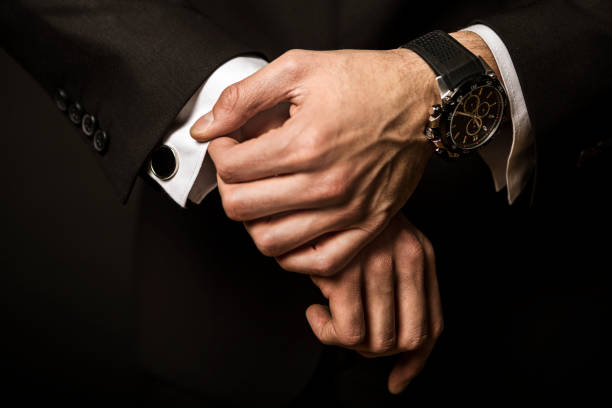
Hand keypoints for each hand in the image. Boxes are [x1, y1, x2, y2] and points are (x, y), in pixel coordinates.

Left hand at [191, 48, 437, 275]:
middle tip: (240, 170)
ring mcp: (348, 210)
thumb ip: (244, 98)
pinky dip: (293, 254)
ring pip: (271, 242)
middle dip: (229, 186)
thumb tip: (206, 128)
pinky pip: (319, 262)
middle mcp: (325, 184)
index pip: (231, 169)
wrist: (422, 99)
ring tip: (263, 198)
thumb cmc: (366, 81)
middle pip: (242, 208)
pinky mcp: (369, 225)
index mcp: (304, 143)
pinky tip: (289, 228)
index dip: (220, 152)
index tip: (230, 142)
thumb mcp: (299, 68)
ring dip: (254, 221)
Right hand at [306, 214, 442, 393]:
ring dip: (350, 342)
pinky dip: (327, 333)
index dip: (415, 363)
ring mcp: (377, 263)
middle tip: (353, 335)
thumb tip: (404, 365)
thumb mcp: (382, 250)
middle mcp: (408, 257)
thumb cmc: (342, 226)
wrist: (312, 192)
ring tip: (332, 319)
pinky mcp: (344, 271)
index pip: (433, 325)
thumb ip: (400, 292)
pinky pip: (346, 333)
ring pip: (378, 341)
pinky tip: (316, 312)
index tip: (397, 381)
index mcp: (422, 254)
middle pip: (409, 339)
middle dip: (378, 352)